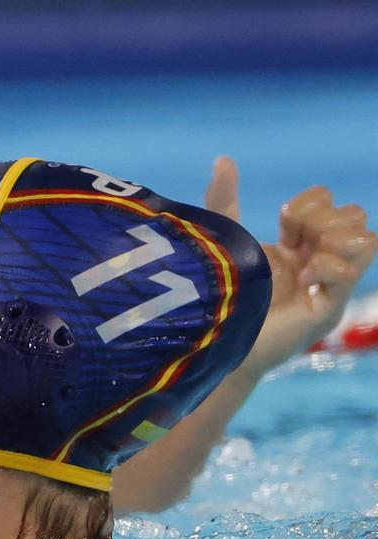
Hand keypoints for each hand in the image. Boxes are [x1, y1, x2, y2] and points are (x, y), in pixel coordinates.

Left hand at [204, 156, 377, 381]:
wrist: (212, 342)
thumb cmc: (218, 296)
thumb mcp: (224, 239)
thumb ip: (223, 201)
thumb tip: (222, 159)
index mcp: (297, 245)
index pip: (328, 202)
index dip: (309, 203)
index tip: (281, 221)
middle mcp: (318, 262)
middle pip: (354, 215)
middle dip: (325, 217)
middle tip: (293, 237)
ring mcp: (327, 285)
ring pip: (367, 239)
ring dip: (335, 237)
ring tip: (304, 256)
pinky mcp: (326, 308)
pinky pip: (352, 271)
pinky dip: (330, 265)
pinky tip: (304, 276)